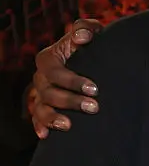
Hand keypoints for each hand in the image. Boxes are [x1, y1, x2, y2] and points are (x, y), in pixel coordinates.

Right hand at [31, 19, 103, 138]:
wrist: (94, 59)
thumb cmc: (92, 44)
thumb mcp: (91, 32)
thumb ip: (86, 29)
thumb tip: (81, 37)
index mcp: (48, 58)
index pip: (54, 71)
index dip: (72, 81)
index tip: (94, 88)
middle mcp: (41, 77)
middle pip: (48, 92)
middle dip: (70, 101)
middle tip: (94, 107)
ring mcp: (41, 94)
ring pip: (40, 108)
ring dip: (53, 117)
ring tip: (69, 126)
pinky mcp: (44, 107)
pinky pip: (37, 119)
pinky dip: (40, 127)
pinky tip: (46, 136)